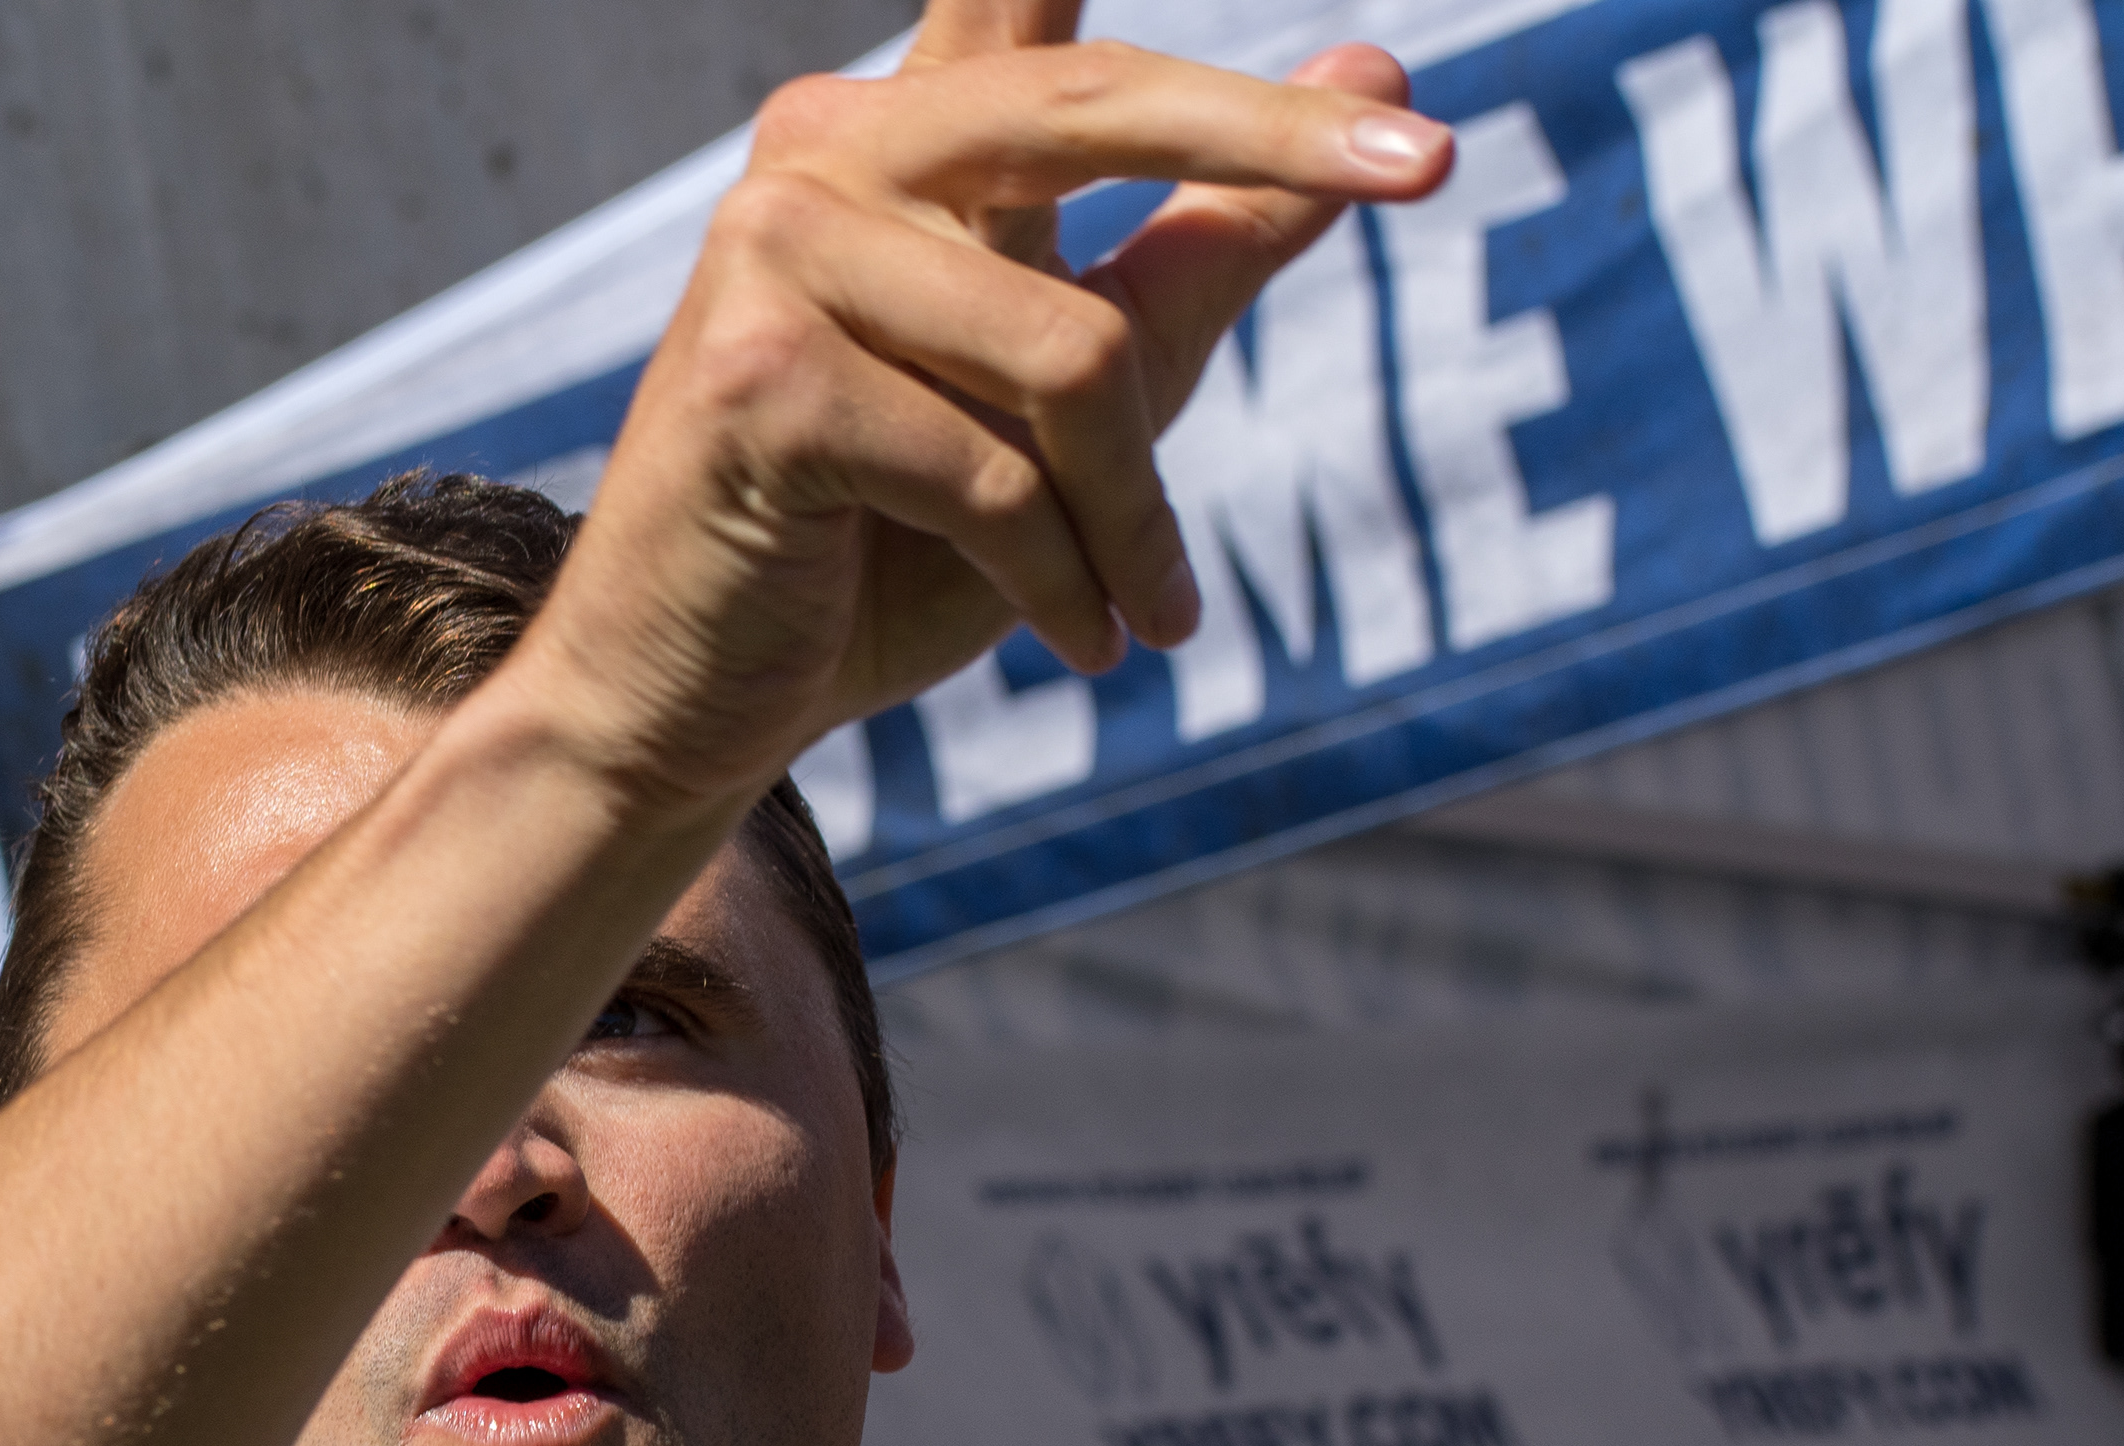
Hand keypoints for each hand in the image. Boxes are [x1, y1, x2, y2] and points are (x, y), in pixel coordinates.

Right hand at [516, 0, 1451, 815]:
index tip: (1333, 14)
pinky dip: (1066, 579)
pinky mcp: (761, 379)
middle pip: (1098, 102)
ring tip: (1152, 608)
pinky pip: (994, 476)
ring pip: (1073, 354)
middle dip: (1277, 137)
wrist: (693, 700)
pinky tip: (1084, 643)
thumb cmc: (880, 549)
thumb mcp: (1080, 395)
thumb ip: (1207, 238)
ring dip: (1135, 511)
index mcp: (901, 131)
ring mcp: (778, 252)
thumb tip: (1384, 67)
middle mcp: (827, 152)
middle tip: (1431, 168)